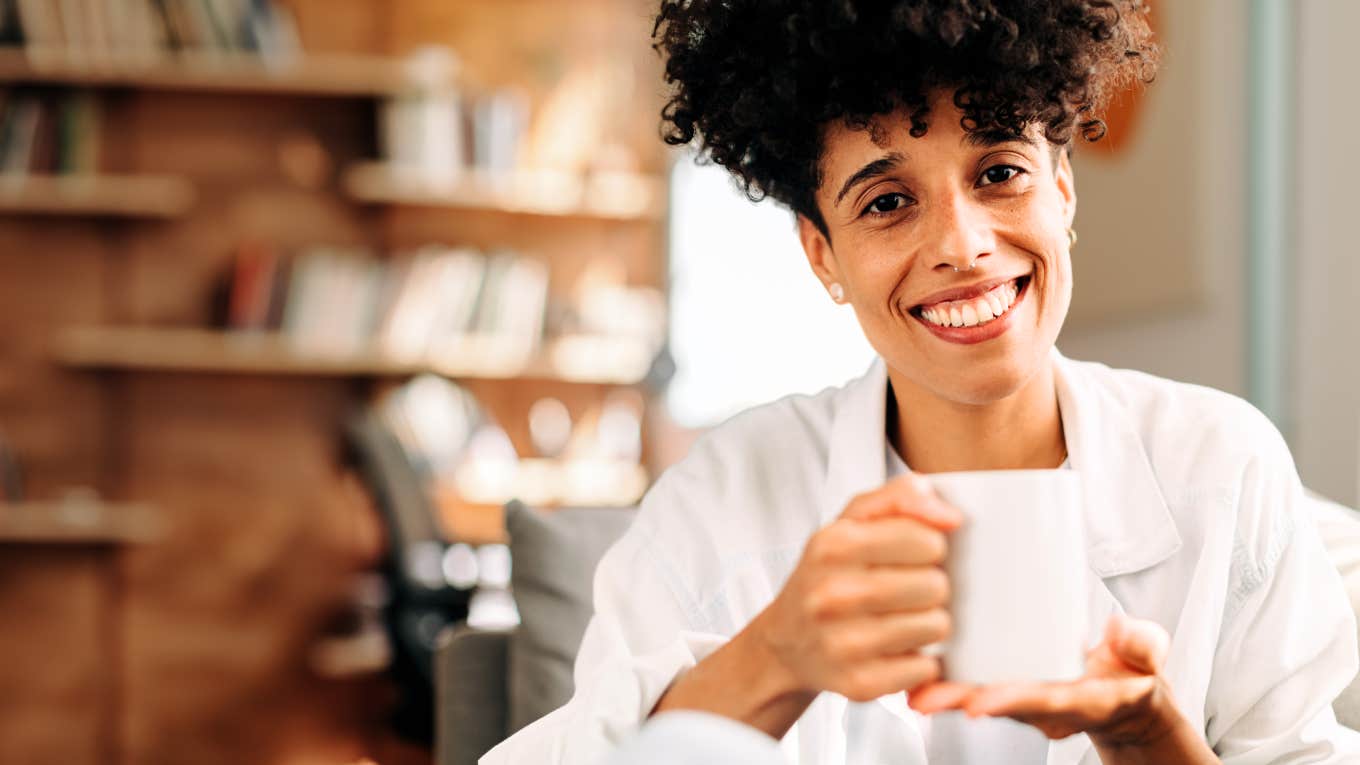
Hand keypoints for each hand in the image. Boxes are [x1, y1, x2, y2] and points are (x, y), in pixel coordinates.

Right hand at [754, 474, 963, 701]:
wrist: (786, 642)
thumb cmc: (827, 575)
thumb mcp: (850, 522)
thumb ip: (899, 499)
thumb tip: (949, 516)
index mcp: (833, 545)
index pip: (926, 539)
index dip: (928, 547)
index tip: (909, 555)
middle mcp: (832, 594)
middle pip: (936, 585)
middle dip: (929, 586)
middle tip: (904, 591)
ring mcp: (843, 643)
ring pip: (936, 626)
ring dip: (927, 622)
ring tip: (899, 618)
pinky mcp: (859, 684)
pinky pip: (926, 668)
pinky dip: (918, 659)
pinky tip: (893, 648)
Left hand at [909, 614, 1185, 747]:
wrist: (1126, 697)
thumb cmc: (1133, 672)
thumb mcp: (1149, 655)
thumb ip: (1143, 644)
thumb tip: (1119, 630)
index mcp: (1083, 700)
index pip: (1047, 701)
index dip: (1014, 701)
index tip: (981, 702)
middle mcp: (1048, 707)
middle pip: (1001, 705)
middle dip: (963, 701)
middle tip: (928, 698)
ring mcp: (1026, 702)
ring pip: (981, 700)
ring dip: (946, 697)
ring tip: (912, 692)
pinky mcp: (1009, 689)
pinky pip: (974, 690)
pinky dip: (947, 686)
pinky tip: (916, 680)